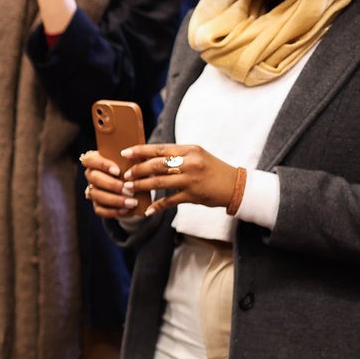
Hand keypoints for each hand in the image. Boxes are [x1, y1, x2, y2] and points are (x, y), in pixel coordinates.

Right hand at [81, 149, 141, 218]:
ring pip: (96, 195)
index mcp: (95, 160)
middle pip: (94, 178)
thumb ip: (135, 160)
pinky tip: (127, 210)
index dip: (102, 165)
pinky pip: (100, 210)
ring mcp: (92, 190)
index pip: (89, 160)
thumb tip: (140, 166)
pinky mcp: (97, 204)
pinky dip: (114, 211)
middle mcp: (91, 175)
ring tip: (133, 202)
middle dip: (112, 185)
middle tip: (129, 190)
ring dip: (115, 200)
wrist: (136, 184)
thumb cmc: (134, 167)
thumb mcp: (135, 161)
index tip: (117, 171)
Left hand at [84, 145, 239, 218]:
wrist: (235, 185)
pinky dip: (157, 206)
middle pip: (156, 165)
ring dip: (141, 186)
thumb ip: (177, 155)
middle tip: (125, 175)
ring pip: (159, 182)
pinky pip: (170, 201)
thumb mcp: (197, 156)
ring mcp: (192, 179)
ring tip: (129, 188)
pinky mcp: (193, 195)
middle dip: (137, 170)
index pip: (160, 149)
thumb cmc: (212, 169)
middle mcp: (190, 163)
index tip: (124, 153)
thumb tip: (150, 157)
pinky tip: (147, 209)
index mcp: (190, 150)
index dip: (140, 151)